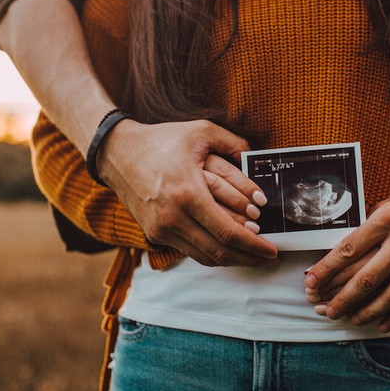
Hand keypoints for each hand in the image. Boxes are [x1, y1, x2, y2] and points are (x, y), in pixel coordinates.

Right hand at [98, 118, 277, 265]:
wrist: (117, 153)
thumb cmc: (161, 140)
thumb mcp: (201, 131)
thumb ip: (234, 143)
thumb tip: (257, 158)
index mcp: (188, 194)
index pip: (228, 232)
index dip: (254, 245)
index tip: (272, 249)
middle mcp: (173, 217)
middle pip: (219, 251)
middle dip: (249, 257)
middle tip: (268, 257)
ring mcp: (162, 229)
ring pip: (205, 257)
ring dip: (232, 259)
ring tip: (252, 255)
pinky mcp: (155, 234)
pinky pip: (190, 251)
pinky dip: (212, 252)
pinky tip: (227, 247)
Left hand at [304, 171, 389, 331]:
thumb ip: (373, 224)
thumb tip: (344, 250)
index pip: (350, 248)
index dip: (326, 269)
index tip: (311, 281)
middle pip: (367, 276)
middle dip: (341, 297)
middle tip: (324, 309)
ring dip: (366, 311)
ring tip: (349, 319)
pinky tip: (380, 324)